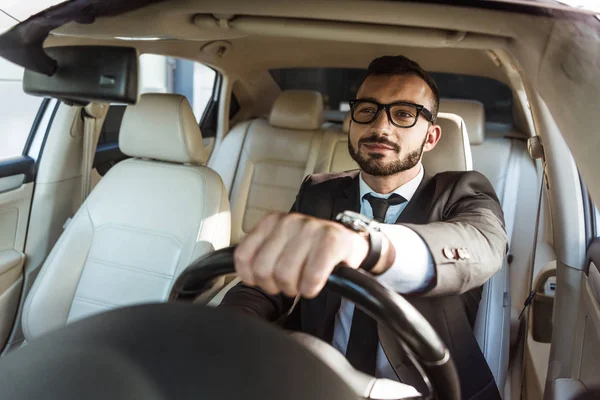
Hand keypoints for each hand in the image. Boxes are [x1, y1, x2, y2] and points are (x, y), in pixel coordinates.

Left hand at [234, 212, 393, 298]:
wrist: (348, 242)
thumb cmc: (310, 249)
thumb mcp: (280, 245)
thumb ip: (258, 255)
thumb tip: (244, 274)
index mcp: (271, 221)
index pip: (243, 257)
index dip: (251, 277)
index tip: (264, 280)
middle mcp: (289, 221)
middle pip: (263, 270)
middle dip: (275, 285)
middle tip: (288, 283)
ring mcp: (312, 228)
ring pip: (285, 275)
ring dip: (295, 288)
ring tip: (302, 282)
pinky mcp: (333, 240)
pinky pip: (311, 277)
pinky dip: (311, 288)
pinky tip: (316, 284)